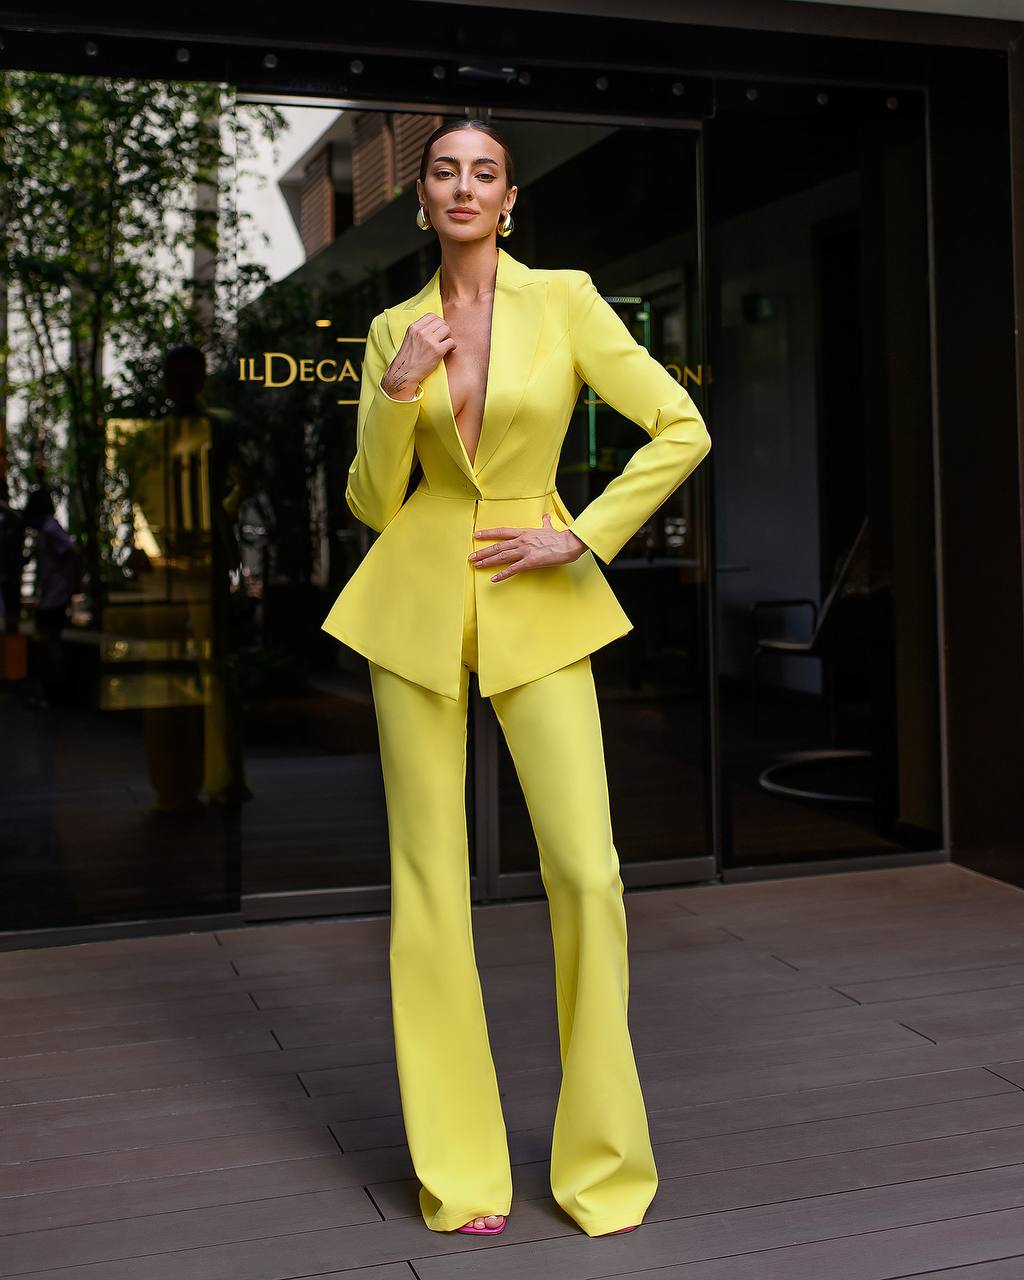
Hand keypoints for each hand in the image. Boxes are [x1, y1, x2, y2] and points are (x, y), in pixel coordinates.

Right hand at [381, 312, 455, 399]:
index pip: (431, 315)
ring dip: (449, 336)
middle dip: (444, 329)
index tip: (438, 329)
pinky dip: (453, 346)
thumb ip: (420, 331)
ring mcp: (429, 341)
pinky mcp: (437, 350)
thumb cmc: (408, 358)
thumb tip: (435, 327)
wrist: (405, 373)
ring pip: (447, 329)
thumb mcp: (410, 338)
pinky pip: (451, 341)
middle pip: (441, 321)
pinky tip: (449, 350)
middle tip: (444, 337)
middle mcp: (421, 332)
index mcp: (414, 327)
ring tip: (446, 343)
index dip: (438, 322)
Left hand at [469, 513, 588, 581]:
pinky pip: (513, 569)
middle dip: (483, 552)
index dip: (488, 533)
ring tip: (477, 566)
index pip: (502, 532)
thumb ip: (544, 523)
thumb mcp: (549, 528)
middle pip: (498, 546)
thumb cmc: (559, 537)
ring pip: (502, 556)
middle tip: (471, 557)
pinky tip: (494, 579)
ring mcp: (525, 551)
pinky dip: (502, 574)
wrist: (569, 543)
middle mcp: (521, 541)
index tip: (477, 534)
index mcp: (524, 533)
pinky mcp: (530, 561)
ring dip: (488, 561)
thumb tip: (544, 517)